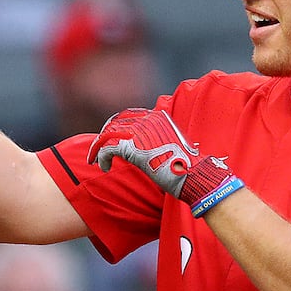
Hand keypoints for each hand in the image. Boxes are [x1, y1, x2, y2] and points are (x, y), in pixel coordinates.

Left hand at [87, 108, 243, 216]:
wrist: (195, 174)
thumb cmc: (187, 166)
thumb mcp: (174, 146)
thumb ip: (158, 142)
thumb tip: (145, 149)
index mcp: (159, 117)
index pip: (129, 116)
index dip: (116, 127)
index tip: (111, 139)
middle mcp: (148, 120)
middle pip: (116, 122)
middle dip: (104, 136)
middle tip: (98, 150)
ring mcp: (140, 132)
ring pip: (108, 134)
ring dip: (98, 147)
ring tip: (95, 159)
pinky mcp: (133, 147)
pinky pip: (108, 149)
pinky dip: (102, 158)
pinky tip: (103, 168)